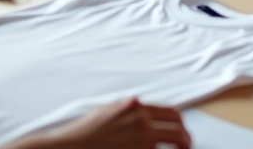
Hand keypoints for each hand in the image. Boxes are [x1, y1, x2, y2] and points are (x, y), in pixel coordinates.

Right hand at [42, 98, 189, 148]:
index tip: (182, 133)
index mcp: (134, 107)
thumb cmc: (82, 134)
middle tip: (185, 147)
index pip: (171, 113)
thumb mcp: (107, 112)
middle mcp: (141, 121)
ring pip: (175, 145)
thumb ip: (128, 112)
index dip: (180, 125)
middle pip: (178, 130)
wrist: (67, 147)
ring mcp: (141, 140)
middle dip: (185, 140)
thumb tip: (142, 115)